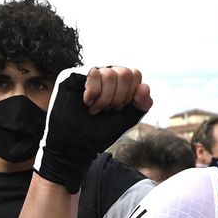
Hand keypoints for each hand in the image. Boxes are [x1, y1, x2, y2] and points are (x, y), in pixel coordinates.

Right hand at [35, 66, 151, 192]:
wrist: (77, 144)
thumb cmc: (100, 131)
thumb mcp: (128, 118)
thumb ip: (142, 103)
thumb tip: (144, 86)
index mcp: (118, 81)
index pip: (135, 74)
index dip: (130, 95)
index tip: (118, 109)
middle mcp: (104, 73)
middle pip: (125, 73)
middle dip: (118, 98)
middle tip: (106, 110)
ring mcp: (88, 73)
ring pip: (110, 74)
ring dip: (104, 99)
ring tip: (95, 110)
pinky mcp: (73, 75)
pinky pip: (93, 73)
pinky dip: (93, 92)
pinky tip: (86, 102)